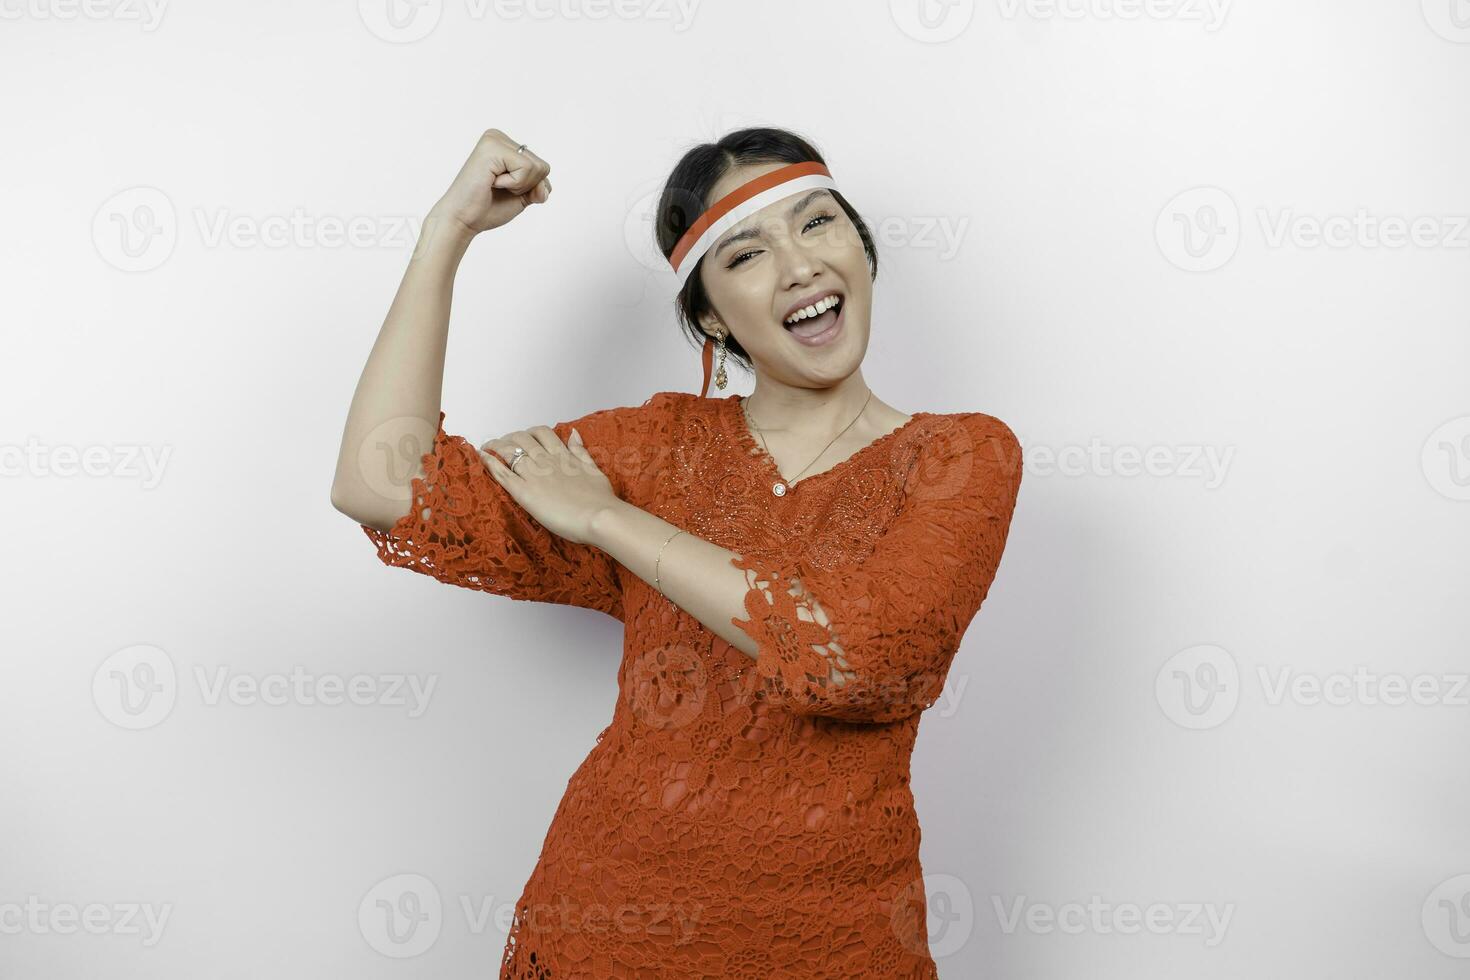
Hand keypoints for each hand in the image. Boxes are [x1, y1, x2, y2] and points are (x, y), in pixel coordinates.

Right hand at [431, 128, 551, 238]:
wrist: (462, 219)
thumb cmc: (487, 208)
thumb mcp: (522, 196)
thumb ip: (539, 187)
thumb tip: (543, 186)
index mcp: (506, 145)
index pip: (542, 167)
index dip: (530, 188)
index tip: (504, 189)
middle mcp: (499, 137)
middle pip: (543, 166)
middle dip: (526, 187)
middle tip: (499, 188)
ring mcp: (494, 140)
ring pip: (538, 167)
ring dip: (519, 185)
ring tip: (494, 185)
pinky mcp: (492, 147)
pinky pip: (527, 168)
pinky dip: (514, 184)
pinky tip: (493, 182)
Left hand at [478, 425, 617, 546]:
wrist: (600, 517)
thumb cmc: (601, 499)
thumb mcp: (594, 469)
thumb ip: (581, 451)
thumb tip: (573, 433)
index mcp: (563, 455)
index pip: (541, 433)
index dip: (528, 432)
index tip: (522, 438)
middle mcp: (546, 460)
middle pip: (521, 438)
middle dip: (509, 438)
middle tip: (501, 444)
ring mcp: (534, 475)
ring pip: (509, 451)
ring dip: (496, 447)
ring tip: (488, 448)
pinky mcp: (525, 492)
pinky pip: (502, 473)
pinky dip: (490, 463)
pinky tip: (482, 457)